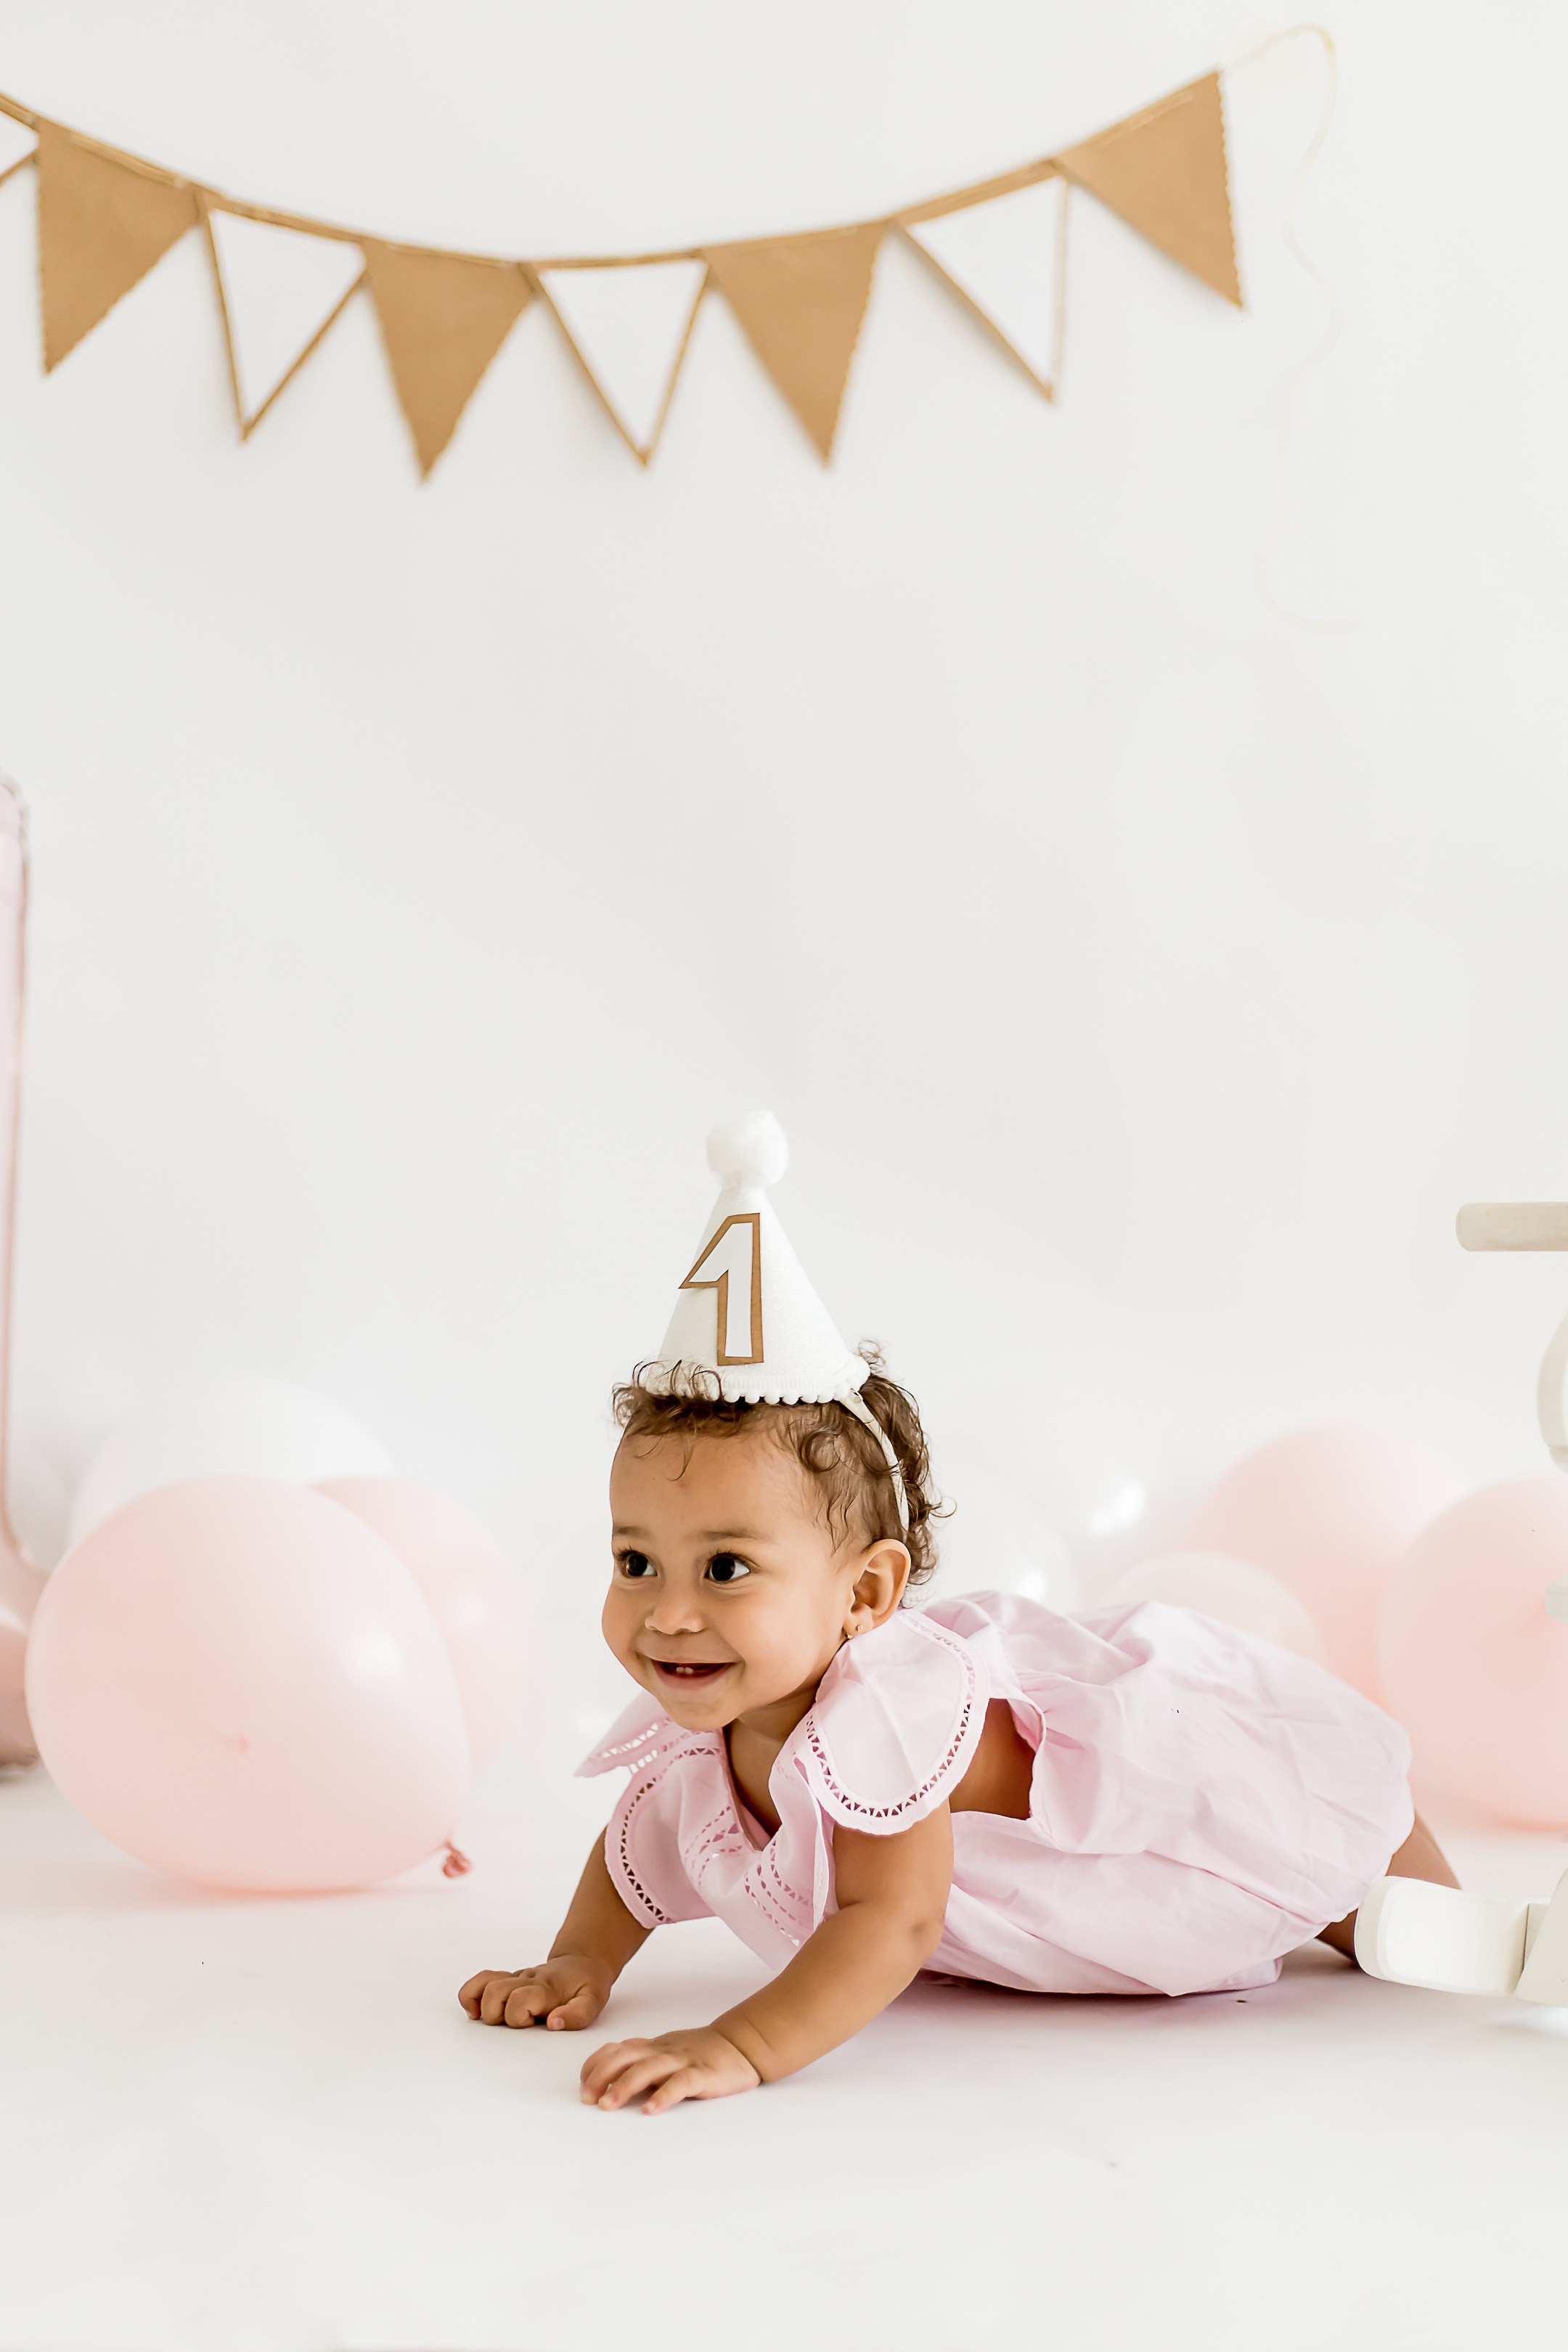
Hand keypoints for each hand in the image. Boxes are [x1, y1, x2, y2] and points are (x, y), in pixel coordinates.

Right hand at [458, 1956, 610, 2030]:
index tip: (531, 2023)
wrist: (582, 1962)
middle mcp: (526, 1980)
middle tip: (515, 2023)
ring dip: (481, 2005)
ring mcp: (515, 1978)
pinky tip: (477, 2011)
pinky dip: (471, 1994)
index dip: (518, 2016)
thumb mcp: (592, 2002)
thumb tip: (552, 2023)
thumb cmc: (586, 1985)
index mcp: (545, 1989)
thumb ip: (576, 2015)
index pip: (519, 1999)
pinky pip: (482, 1980)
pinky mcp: (509, 1979)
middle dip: (497, 2014)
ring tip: (492, 2019)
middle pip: (495, 1991)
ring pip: (484, 1983)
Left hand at [579, 2026, 761, 2115]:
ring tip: (608, 2105)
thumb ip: (640, 2059)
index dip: (595, 2065)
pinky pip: (680, 2084)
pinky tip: (651, 2110)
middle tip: (586, 2099)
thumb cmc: (700, 2052)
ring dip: (624, 2086)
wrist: (741, 2044)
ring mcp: (682, 2062)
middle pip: (625, 2057)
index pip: (616, 2050)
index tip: (582, 2085)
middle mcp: (662, 2052)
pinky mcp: (702, 2075)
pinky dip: (664, 2096)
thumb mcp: (666, 2052)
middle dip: (600, 2077)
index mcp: (652, 2047)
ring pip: (648, 2069)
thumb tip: (606, 2072)